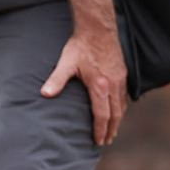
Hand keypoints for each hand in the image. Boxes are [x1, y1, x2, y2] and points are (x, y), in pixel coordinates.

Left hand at [42, 26, 128, 145]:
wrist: (98, 28)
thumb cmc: (80, 46)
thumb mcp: (66, 63)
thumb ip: (56, 80)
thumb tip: (44, 94)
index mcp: (100, 86)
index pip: (102, 115)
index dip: (100, 130)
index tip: (98, 141)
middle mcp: (113, 84)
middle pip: (115, 114)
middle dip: (111, 129)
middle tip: (106, 141)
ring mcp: (120, 79)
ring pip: (122, 105)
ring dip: (118, 119)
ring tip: (113, 130)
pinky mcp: (123, 72)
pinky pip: (125, 95)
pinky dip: (121, 106)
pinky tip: (118, 109)